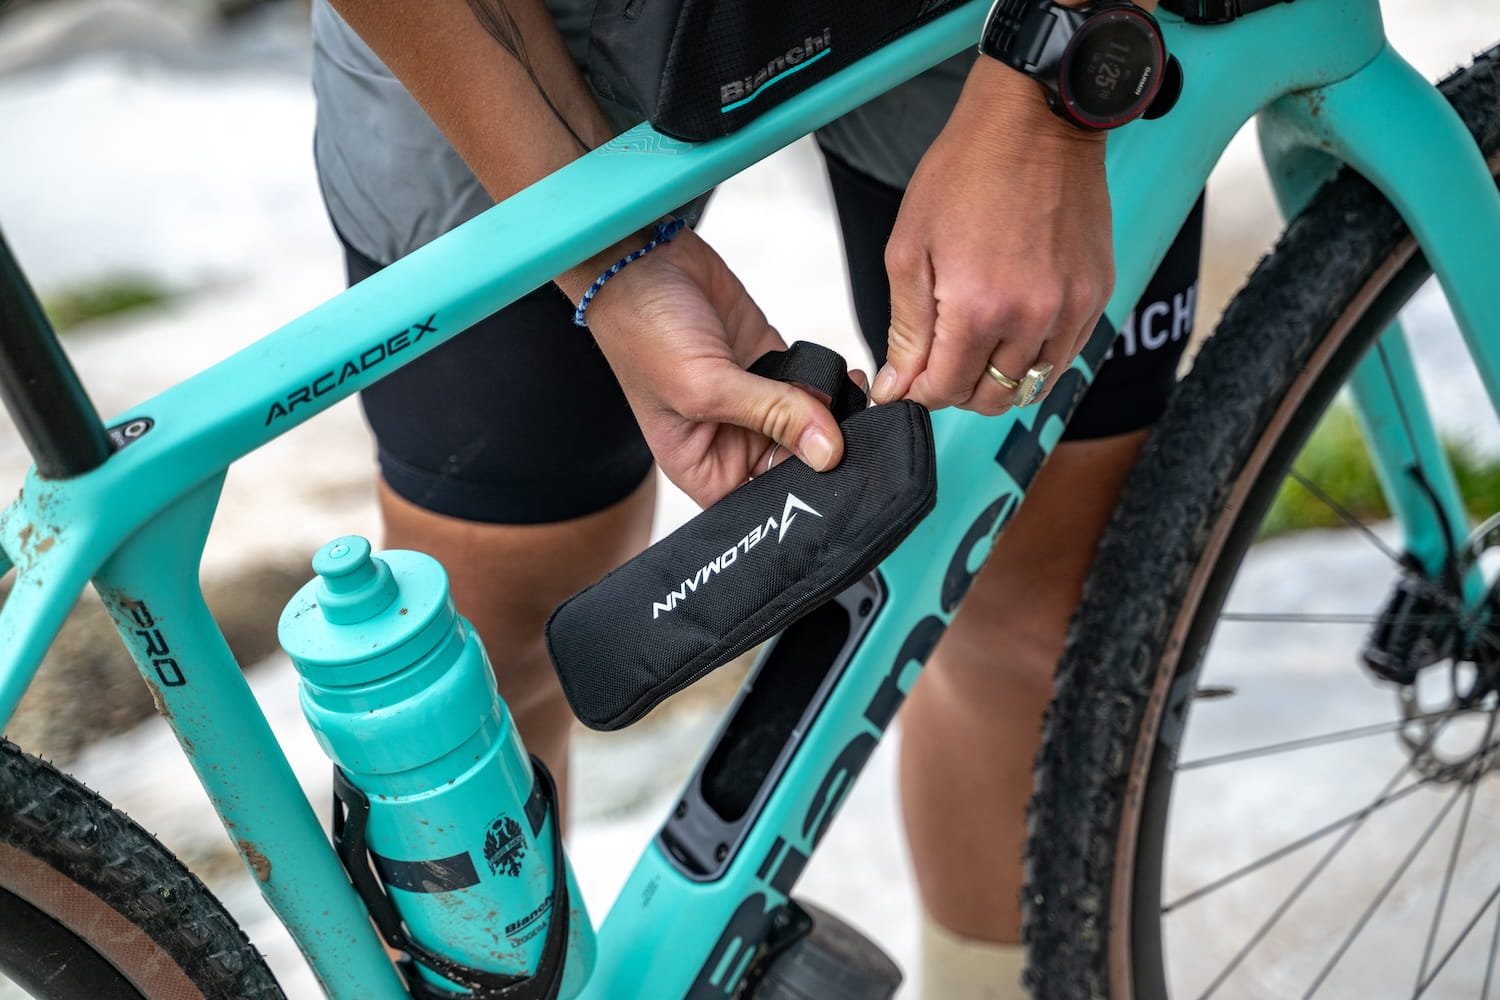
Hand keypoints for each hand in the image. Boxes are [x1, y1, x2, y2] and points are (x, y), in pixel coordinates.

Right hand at [567, 227, 851, 507]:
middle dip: (827, 452)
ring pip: (813, 425)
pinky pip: (817, 385)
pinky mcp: (774, 364)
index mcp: (702, 464)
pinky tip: (848, 377)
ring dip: (838, 416)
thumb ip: (770, 416)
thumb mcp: (704, 386)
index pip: (760, 502)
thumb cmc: (643, 331)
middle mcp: (730, 439)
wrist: (643, 260)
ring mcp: (756, 401)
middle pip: (795, 465)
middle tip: (860, 438)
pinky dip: (836, 383)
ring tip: (855, 401)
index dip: (797, 498)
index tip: (835, 481)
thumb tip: (828, 450)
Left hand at [871, 57, 1113, 413]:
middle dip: (957, 390)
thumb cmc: (966, 171)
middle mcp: (1032, 318)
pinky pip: (1064, 355)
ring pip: (1031, 385)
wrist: (1036, 121)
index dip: (918, 393)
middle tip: (938, 360)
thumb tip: (896, 387)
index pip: (946, 391)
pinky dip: (1034, 355)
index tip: (906, 380)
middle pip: (992, 399)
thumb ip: (906, 329)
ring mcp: (1072, 309)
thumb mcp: (910, 249)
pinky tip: (1013, 324)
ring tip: (976, 341)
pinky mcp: (1096, 295)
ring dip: (998, 378)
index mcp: (979, 309)